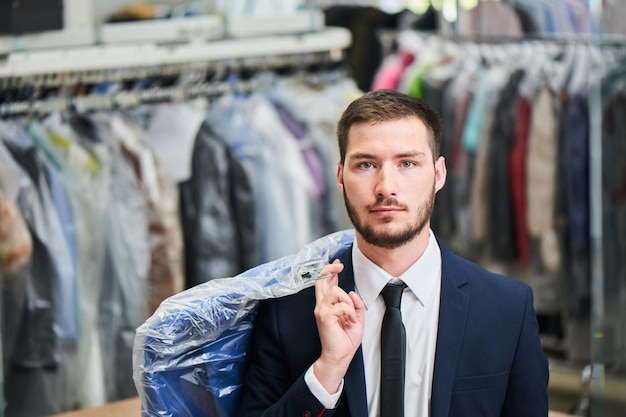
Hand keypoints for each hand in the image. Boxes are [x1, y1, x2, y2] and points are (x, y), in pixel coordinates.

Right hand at [312, 259, 364, 393]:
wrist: (340, 355)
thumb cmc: (345, 339)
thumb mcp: (356, 317)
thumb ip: (356, 304)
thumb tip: (352, 292)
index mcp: (328, 305)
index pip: (326, 283)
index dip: (331, 271)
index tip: (338, 265)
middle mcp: (322, 305)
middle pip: (321, 280)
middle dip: (330, 270)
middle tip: (339, 267)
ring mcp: (321, 310)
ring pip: (335, 290)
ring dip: (348, 301)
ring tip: (350, 314)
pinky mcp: (324, 316)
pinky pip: (341, 305)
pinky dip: (349, 311)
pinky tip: (349, 320)